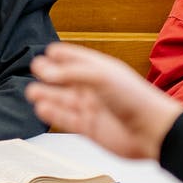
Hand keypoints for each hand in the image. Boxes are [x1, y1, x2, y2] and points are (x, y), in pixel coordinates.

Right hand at [26, 41, 182, 160]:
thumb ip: (70, 73)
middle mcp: (97, 89)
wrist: (152, 130)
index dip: (64, 55)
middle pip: (68, 80)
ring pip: (65, 100)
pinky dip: (54, 114)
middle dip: (51, 75)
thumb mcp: (100, 77)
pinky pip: (68, 119)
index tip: (49, 51)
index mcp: (103, 71)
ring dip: (48, 95)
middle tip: (35, 69)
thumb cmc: (134, 98)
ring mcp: (93, 109)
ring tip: (31, 91)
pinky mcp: (91, 128)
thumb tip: (44, 71)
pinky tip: (42, 108)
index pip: (79, 59)